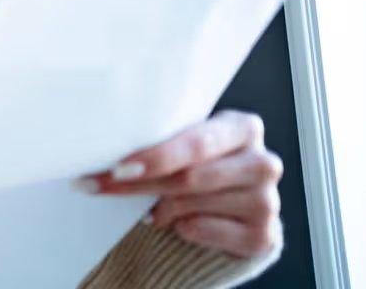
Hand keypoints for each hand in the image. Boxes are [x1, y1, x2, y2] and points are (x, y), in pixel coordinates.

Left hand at [80, 110, 283, 258]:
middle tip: (99, 185)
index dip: (156, 157)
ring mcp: (267, 201)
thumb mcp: (188, 147)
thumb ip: (167, 142)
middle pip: (188, 178)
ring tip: (145, 209)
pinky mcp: (264, 236)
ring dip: (156, 209)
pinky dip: (179, 229)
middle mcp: (262, 162)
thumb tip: (107, 149)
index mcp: (243, 128)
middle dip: (137, 184)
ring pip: (190, 205)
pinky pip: (202, 231)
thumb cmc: (198, 168)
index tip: (118, 167)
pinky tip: (174, 224)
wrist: (227, 212)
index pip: (197, 143)